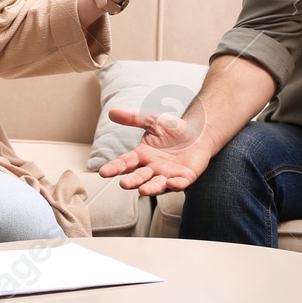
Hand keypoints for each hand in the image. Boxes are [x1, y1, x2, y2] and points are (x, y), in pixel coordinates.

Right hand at [96, 106, 211, 194]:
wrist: (198, 132)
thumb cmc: (173, 129)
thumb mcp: (152, 121)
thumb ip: (133, 118)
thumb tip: (111, 112)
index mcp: (142, 156)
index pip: (125, 163)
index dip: (114, 168)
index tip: (103, 172)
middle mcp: (152, 168)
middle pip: (139, 176)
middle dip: (132, 181)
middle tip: (124, 184)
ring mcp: (168, 175)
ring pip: (157, 184)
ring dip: (150, 188)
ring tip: (143, 190)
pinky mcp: (185, 178)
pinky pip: (180, 184)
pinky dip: (175, 185)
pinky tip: (171, 183)